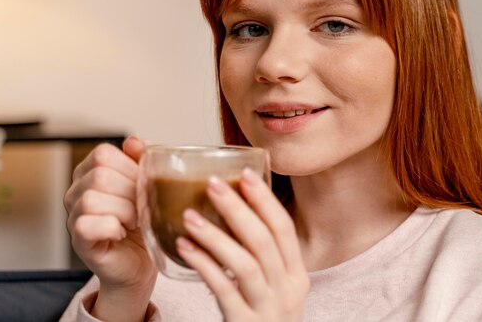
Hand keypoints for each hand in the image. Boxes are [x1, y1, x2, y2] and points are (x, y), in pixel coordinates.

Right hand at [64, 137, 156, 307]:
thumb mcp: (147, 185)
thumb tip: (133, 142)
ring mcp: (73, 215)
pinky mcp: (78, 239)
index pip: (103, 154)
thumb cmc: (142, 223)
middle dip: (131, 191)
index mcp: (90, 172)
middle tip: (142, 207)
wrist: (140, 262)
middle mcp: (76, 191)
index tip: (143, 185)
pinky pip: (87, 224)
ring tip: (134, 221)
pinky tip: (121, 232)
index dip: (130, 168)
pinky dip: (112, 227)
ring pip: (92, 198)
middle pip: (100, 175)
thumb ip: (142, 159)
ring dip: (124, 210)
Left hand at [176, 169, 309, 321]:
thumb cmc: (263, 315)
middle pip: (264, 241)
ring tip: (189, 215)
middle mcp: (288, 290)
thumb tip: (232, 208)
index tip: (244, 173)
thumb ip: (260, 254)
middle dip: (238, 208)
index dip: (264, 200)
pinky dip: (204, 265)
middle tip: (212, 183)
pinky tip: (184, 248)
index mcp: (297, 274)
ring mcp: (269, 309)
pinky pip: (223, 290)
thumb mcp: (273, 285)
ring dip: (215, 236)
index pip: (284, 229)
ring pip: (245, 264)